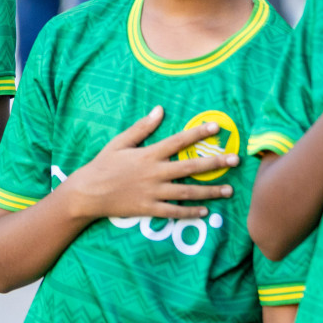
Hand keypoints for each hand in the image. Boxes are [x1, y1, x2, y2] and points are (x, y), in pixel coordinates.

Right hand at [57, 107, 236, 220]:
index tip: (216, 128)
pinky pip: (174, 212)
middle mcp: (154, 173)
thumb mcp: (120, 142)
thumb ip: (142, 128)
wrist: (88, 192)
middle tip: (234, 160)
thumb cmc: (103, 164)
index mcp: (148, 154)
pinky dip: (190, 212)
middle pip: (190, 167)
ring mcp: (153, 192)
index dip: (198, 133)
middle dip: (214, 163)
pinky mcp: (149, 209)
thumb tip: (159, 110)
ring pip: (187, 192)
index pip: (178, 141)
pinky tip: (205, 211)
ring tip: (228, 190)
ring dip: (210, 191)